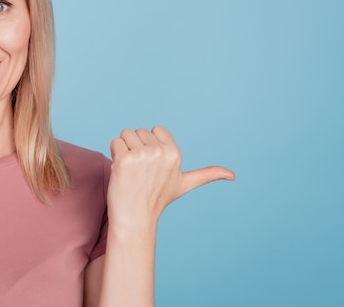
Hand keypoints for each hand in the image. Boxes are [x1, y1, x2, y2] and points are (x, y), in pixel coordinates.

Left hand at [108, 126, 234, 227]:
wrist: (135, 218)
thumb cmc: (157, 200)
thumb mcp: (184, 184)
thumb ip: (207, 175)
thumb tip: (233, 175)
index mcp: (174, 153)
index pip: (155, 130)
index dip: (150, 145)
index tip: (151, 165)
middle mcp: (160, 152)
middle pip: (138, 131)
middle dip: (136, 147)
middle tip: (139, 171)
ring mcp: (141, 155)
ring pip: (126, 134)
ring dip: (124, 150)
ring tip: (130, 171)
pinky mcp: (124, 159)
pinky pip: (115, 142)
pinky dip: (114, 154)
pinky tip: (121, 171)